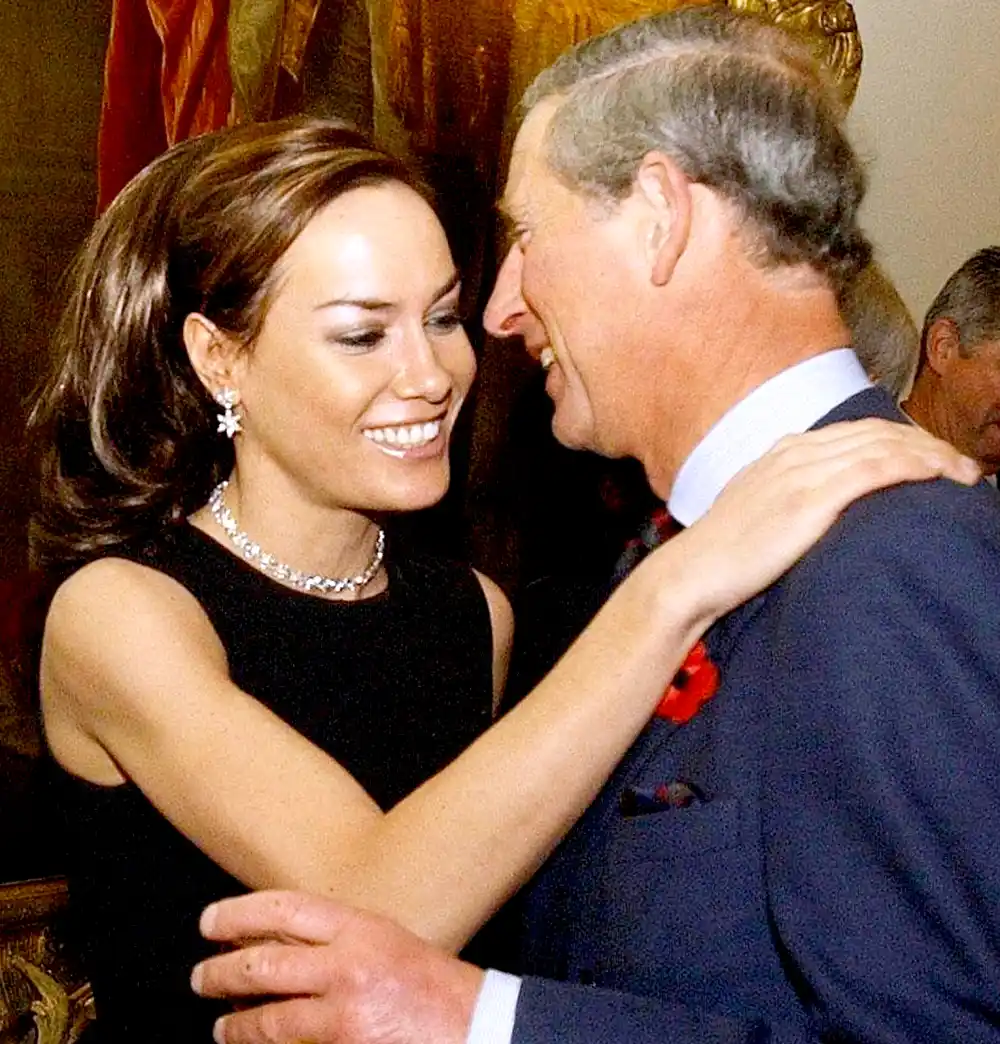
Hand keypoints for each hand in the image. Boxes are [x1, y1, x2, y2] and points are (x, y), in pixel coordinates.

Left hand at [191, 891, 483, 1043]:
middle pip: (264, 964)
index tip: (210, 921)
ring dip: (236, 1022)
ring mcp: (344, 1017)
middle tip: (201, 977)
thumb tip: (276, 941)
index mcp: (361, 929)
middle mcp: (348, 968)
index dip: (239, 912)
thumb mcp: (386, 942)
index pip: (284, 909)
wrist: (477, 1027)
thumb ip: (337, 939)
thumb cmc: (434, 985)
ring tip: (221, 1024)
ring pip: (268, 1018)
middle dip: (222, 972)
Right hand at [671, 418, 979, 620]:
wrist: (691, 572)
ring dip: (933, 455)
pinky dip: (914, 466)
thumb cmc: (721, 555)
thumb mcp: (754, 510)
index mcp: (781, 452)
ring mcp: (801, 472)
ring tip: (965, 474)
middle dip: (928, 444)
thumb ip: (787, 495)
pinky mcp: (809, 499)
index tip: (933, 459)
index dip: (903, 439)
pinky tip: (940, 475)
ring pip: (884, 446)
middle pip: (878, 432)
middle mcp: (794, 452)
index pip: (857, 431)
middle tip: (963, 466)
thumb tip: (819, 506)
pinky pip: (874, 469)